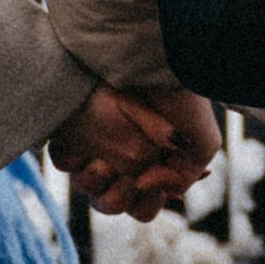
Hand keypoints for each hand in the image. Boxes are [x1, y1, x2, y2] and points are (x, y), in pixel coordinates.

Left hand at [49, 85, 221, 222]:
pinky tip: (87, 139)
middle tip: (126, 172)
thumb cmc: (180, 96)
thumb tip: (145, 183)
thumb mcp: (200, 142)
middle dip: (117, 195)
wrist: (149, 55)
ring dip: (95, 176)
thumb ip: (184, 177)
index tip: (148, 180)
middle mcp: (122, 159)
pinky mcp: (70, 130)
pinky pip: (64, 161)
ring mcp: (95, 146)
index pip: (142, 208)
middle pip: (111, 205)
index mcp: (152, 167)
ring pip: (86, 187)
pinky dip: (73, 155)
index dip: (146, 202)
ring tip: (104, 153)